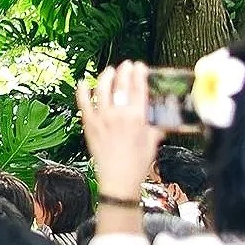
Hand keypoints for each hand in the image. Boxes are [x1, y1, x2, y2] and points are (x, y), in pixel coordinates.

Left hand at [76, 60, 162, 201]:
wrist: (118, 179)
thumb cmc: (137, 164)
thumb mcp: (152, 143)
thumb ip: (156, 127)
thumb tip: (161, 119)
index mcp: (137, 118)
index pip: (139, 89)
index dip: (139, 74)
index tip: (139, 66)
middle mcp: (119, 114)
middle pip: (121, 85)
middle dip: (124, 71)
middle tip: (126, 65)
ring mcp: (102, 117)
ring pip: (102, 88)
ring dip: (106, 76)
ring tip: (109, 71)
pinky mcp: (89, 123)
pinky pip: (83, 101)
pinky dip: (83, 90)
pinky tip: (84, 82)